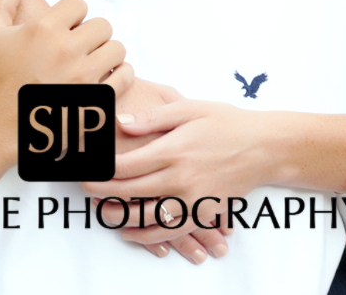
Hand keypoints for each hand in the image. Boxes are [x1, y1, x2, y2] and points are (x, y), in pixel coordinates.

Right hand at [0, 0, 131, 167]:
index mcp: (45, 29)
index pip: (79, 4)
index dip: (72, 15)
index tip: (63, 30)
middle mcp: (67, 50)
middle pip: (102, 25)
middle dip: (91, 34)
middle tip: (77, 49)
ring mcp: (84, 78)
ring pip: (117, 48)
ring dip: (106, 53)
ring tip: (91, 64)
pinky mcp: (94, 102)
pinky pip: (125, 77)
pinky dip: (119, 75)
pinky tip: (103, 80)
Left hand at [90, 84, 233, 264]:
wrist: (262, 148)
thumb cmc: (226, 122)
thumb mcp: (189, 109)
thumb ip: (153, 118)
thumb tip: (121, 123)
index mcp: (174, 150)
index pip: (126, 165)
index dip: (100, 168)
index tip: (84, 166)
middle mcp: (180, 179)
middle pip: (129, 192)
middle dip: (101, 191)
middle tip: (83, 186)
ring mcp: (190, 201)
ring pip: (144, 217)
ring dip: (117, 216)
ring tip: (99, 209)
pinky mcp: (200, 214)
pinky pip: (167, 231)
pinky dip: (145, 236)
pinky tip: (129, 231)